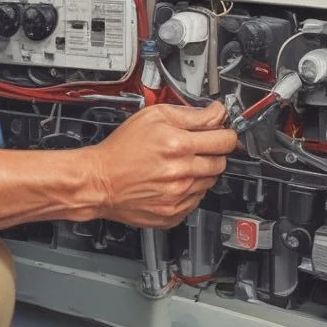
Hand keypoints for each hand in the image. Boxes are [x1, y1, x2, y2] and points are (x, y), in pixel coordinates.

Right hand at [86, 102, 236, 228]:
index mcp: (178, 145)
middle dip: (214, 151)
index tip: (223, 130)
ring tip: (180, 163)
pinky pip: (196, 200)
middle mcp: (182, 173)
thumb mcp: (153, 116)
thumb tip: (215, 112)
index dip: (226, 132)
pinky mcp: (173, 213)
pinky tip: (173, 180)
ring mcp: (179, 196)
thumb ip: (189, 113)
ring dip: (202, 170)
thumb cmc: (121, 148)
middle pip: (221, 162)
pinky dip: (190, 189)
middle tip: (198, 146)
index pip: (225, 140)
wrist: (100, 181)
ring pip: (210, 181)